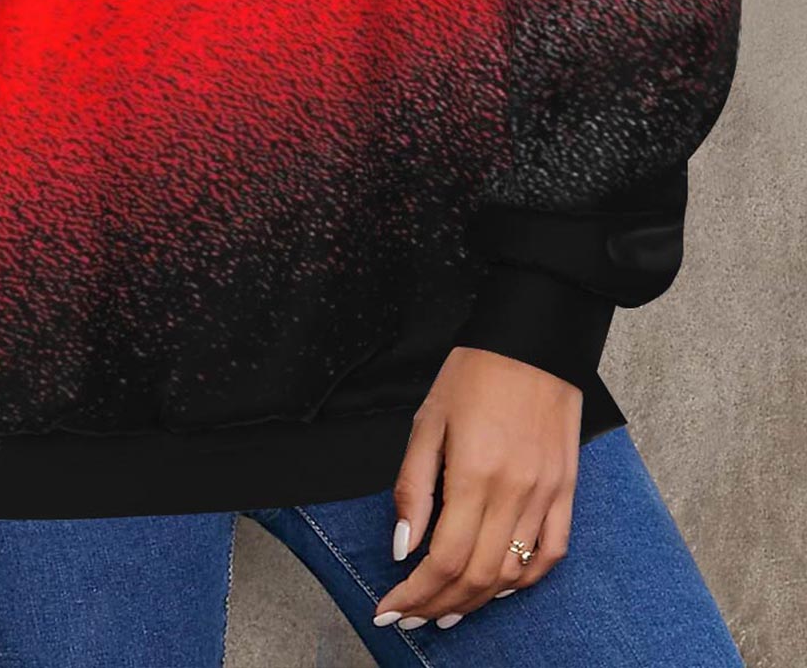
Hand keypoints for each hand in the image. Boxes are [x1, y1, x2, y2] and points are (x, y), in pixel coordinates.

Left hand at [373, 345, 580, 632]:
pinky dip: (526, 581)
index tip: (388, 607)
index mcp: (475, 474)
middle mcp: (515, 493)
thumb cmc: (473, 373)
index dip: (414, 593)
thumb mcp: (428, 420)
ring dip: (477, 602)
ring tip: (445, 611)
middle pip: (477, 577)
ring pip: (513, 574)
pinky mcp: (567, 490)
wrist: (534, 339)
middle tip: (410, 616)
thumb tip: (403, 547)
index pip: (443, 559)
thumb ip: (414, 486)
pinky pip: (552, 554)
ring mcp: (547, 494)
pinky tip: (501, 589)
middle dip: (438, 606)